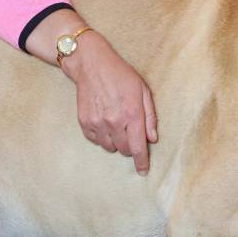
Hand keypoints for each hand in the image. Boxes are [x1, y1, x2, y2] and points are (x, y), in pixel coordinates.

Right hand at [60, 32, 157, 174]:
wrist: (91, 65)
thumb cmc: (121, 75)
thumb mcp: (143, 91)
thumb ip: (149, 117)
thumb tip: (152, 139)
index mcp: (131, 114)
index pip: (138, 147)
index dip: (142, 162)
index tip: (143, 171)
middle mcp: (114, 121)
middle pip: (125, 150)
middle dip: (131, 145)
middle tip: (130, 129)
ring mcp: (97, 123)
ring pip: (110, 147)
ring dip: (116, 141)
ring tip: (116, 123)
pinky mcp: (85, 123)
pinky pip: (96, 141)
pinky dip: (103, 136)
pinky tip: (104, 121)